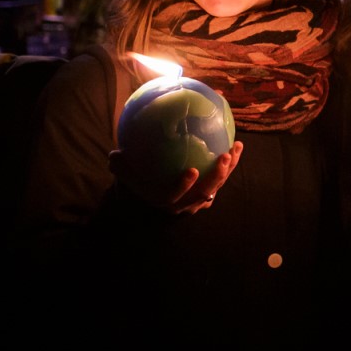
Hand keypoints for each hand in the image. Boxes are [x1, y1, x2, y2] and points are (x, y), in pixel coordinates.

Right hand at [109, 140, 242, 213]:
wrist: (152, 196)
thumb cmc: (138, 181)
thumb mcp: (126, 175)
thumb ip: (121, 166)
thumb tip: (114, 154)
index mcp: (164, 200)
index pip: (174, 196)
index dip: (183, 186)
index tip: (192, 170)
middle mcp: (183, 204)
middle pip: (204, 193)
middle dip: (216, 176)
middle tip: (223, 156)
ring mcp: (198, 201)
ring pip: (217, 186)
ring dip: (229, 169)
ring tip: (236, 147)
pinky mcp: (209, 194)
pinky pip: (222, 180)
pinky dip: (231, 165)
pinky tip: (237, 146)